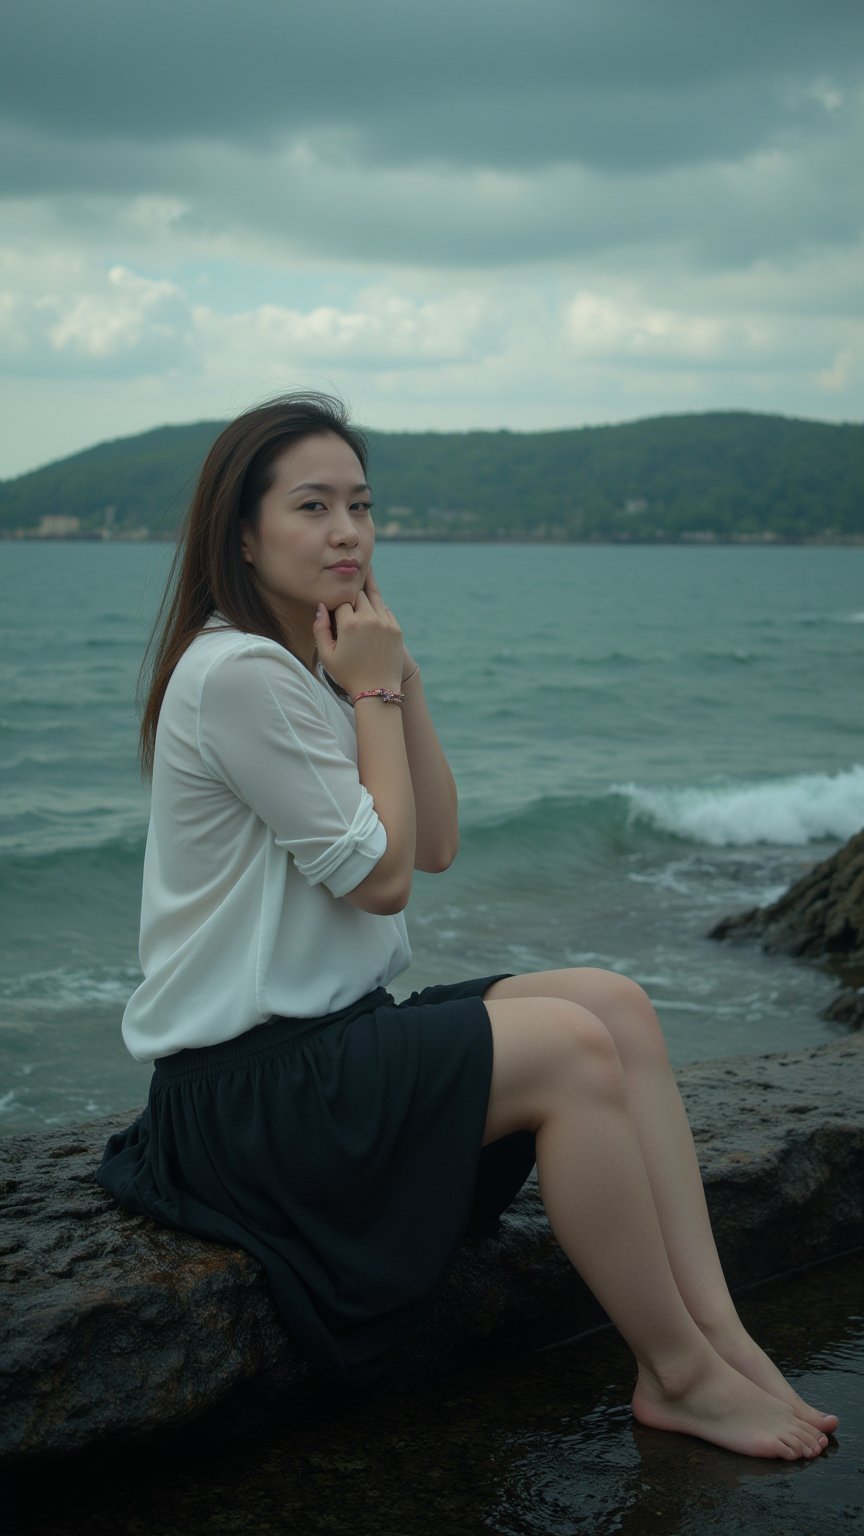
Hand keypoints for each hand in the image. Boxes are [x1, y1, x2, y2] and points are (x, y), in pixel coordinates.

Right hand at [313, 569, 403, 697]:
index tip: (334, 598)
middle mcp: (369, 619)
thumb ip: (320, 628)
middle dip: (353, 588)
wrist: (377, 691)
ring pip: (375, 597)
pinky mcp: (396, 629)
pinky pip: (385, 610)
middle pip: (359, 593)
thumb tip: (321, 606)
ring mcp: (385, 623)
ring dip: (368, 589)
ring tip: (367, 570)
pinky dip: (378, 607)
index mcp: (349, 624)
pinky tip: (374, 603)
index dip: (336, 600)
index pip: (341, 600)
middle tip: (353, 570)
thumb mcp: (326, 655)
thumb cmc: (348, 675)